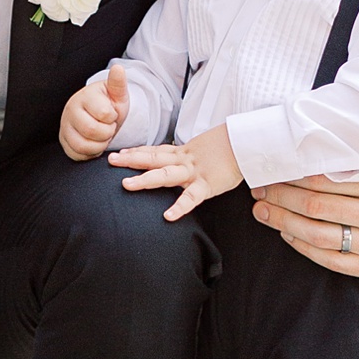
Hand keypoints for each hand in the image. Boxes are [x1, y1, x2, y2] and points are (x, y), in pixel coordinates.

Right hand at [60, 60, 129, 159]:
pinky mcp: (63, 141)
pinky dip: (89, 153)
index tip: (112, 114)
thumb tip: (118, 68)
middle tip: (108, 127)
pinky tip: (94, 143)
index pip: (103, 113)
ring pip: (82, 145)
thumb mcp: (117, 94)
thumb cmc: (108, 104)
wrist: (98, 116)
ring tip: (102, 136)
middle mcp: (70, 110)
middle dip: (107, 133)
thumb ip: (118, 83)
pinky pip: (76, 154)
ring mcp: (64, 126)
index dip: (112, 118)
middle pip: (91, 130)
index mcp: (85, 96)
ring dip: (99, 145)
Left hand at [111, 120, 241, 220]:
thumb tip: (181, 161)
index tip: (120, 153)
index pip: (156, 151)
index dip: (137, 151)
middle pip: (153, 158)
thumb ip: (190, 157)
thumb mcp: (204, 150)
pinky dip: (180, 206)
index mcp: (184, 152)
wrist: (248, 143)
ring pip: (165, 175)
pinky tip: (168, 216)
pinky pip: (191, 197)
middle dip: (131, 160)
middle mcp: (184, 160)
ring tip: (126, 185)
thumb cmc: (229, 147)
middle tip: (110, 161)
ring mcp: (194, 172)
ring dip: (145, 179)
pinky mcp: (208, 184)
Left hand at [250, 149, 358, 277]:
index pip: (320, 180)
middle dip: (279, 198)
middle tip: (258, 190)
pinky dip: (304, 247)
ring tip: (263, 213)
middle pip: (314, 208)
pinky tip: (288, 235)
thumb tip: (306, 137)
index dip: (288, 176)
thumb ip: (354, 152)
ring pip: (318, 236)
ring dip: (283, 224)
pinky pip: (333, 261)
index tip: (268, 171)